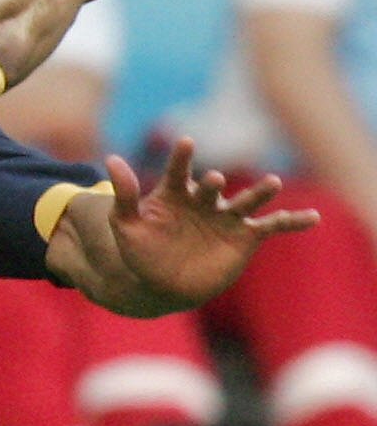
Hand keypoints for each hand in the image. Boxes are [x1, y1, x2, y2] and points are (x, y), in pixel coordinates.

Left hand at [96, 139, 316, 311]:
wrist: (162, 283)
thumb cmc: (140, 251)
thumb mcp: (125, 224)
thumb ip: (124, 195)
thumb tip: (111, 159)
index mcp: (173, 193)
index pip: (177, 171)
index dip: (181, 158)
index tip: (185, 142)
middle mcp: (203, 200)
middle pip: (212, 188)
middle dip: (215, 185)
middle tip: (216, 179)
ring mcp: (225, 217)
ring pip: (246, 201)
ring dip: (259, 192)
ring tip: (273, 181)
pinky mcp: (245, 236)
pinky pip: (271, 226)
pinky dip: (292, 221)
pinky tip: (313, 217)